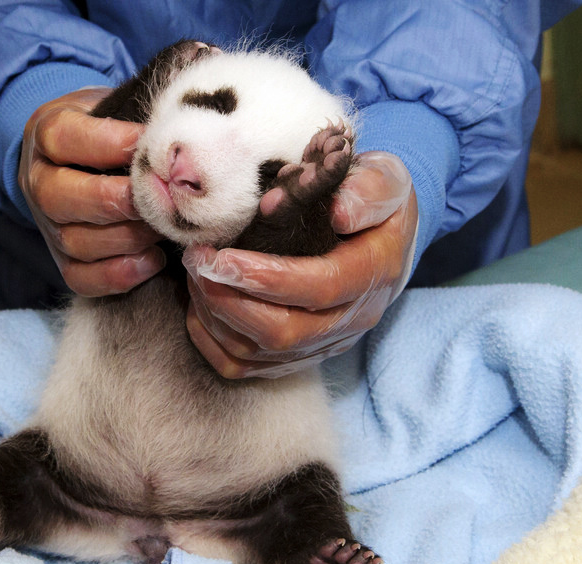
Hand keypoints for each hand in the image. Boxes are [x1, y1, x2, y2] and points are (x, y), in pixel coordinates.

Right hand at [18, 88, 164, 295]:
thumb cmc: (110, 129)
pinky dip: (119, 275)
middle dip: (118, 202)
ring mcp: (48, 226)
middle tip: (160, 200)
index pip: (68, 139)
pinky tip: (151, 260)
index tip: (155, 145)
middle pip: (64, 198)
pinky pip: (81, 278)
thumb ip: (144, 104)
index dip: (113, 143)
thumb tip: (201, 75)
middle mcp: (39, 182)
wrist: (77, 161)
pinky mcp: (62, 261)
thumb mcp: (115, 103)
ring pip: (77, 242)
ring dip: (127, 240)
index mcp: (48, 134)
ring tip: (163, 231)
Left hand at [183, 151, 417, 378]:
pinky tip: (199, 303)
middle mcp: (350, 320)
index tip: (222, 257)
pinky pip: (244, 366)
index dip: (268, 278)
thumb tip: (339, 212)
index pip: (321, 288)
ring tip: (195, 273)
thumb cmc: (373, 201)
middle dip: (228, 299)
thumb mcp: (387, 178)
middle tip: (196, 260)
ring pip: (256, 352)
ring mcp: (323, 344)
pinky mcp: (297, 355)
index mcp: (373, 274)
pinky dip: (211, 340)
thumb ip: (369, 190)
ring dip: (215, 315)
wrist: (384, 239)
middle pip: (282, 332)